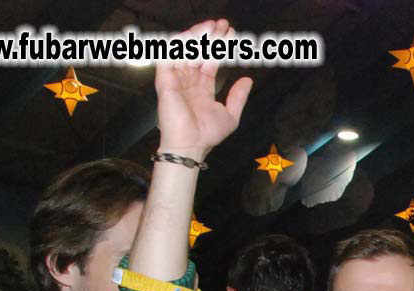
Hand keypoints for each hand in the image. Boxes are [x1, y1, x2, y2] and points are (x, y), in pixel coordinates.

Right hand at [155, 19, 252, 160]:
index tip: (231, 34)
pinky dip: (182, 44)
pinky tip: (195, 35)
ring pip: (185, 50)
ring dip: (198, 36)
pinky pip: (170, 54)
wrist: (190, 144)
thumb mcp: (231, 115)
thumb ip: (238, 97)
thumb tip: (248, 80)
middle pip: (199, 52)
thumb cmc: (207, 134)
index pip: (210, 62)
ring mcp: (176, 79)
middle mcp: (188, 81)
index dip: (220, 48)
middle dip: (211, 37)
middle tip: (223, 24)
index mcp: (201, 89)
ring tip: (212, 26)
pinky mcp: (165, 78)